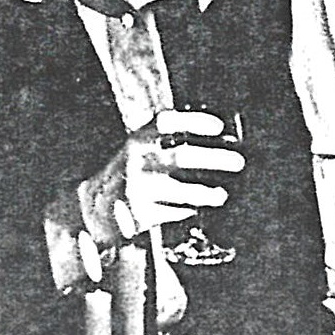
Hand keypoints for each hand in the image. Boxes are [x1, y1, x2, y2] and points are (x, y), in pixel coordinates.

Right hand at [78, 110, 242, 248]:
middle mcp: (138, 159)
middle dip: (215, 159)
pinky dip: (189, 210)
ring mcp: (139, 187)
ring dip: (208, 193)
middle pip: (183, 156)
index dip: (194, 121)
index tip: (218, 126)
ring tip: (222, 195)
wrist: (95, 205)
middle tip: (239, 162)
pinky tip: (196, 208)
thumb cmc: (132, 172)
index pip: (167, 122)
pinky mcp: (142, 213)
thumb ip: (170, 143)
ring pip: (183, 190)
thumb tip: (221, 145)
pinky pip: (175, 211)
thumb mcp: (142, 149)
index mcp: (139, 138)